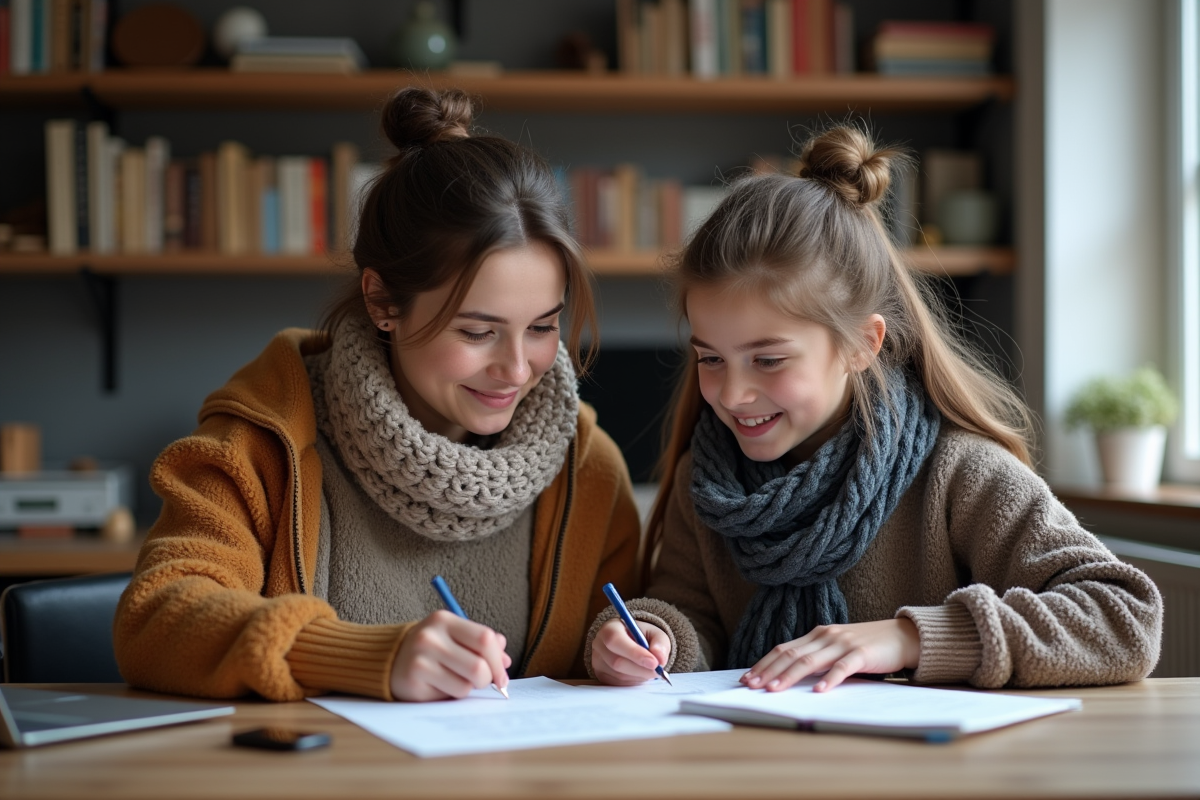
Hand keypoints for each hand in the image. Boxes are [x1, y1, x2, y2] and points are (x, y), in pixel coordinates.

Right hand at [389, 609, 510, 701]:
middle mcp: (430, 637)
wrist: (391, 659)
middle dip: (488, 679)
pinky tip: (441, 686)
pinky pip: (450, 695)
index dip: (498, 660)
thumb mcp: (454, 636)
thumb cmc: (432, 648)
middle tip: (484, 682)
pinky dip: (453, 694)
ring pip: (466, 685)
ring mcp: (420, 660)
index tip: (502, 675)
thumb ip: (480, 643)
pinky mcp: (414, 681)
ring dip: (469, 688)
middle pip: (479, 666)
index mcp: (444, 620)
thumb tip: (505, 660)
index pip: (485, 639)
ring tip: (457, 680)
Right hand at [591, 618, 671, 685]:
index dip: (635, 653)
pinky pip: (618, 684)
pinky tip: (640, 674)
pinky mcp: (601, 676)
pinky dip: (633, 682)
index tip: (654, 663)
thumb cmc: (641, 637)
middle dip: (641, 669)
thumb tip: (660, 659)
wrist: (631, 643)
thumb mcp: (655, 634)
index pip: (616, 640)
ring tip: (649, 670)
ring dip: (639, 676)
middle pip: (617, 662)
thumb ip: (660, 644)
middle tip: (658, 671)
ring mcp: (597, 662)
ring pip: (619, 676)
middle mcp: (599, 644)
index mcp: (610, 628)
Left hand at [741, 618, 919, 692]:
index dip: (763, 663)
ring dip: (789, 676)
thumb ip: (816, 657)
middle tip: (751, 686)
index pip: (783, 649)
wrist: (901, 636)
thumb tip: (788, 675)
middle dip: (768, 671)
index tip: (746, 678)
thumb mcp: (836, 647)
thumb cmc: (866, 646)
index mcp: (816, 634)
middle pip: (791, 654)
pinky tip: (818, 691)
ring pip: (810, 660)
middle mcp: (826, 636)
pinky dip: (829, 679)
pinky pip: (842, 667)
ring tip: (774, 689)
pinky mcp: (861, 653)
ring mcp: (843, 643)